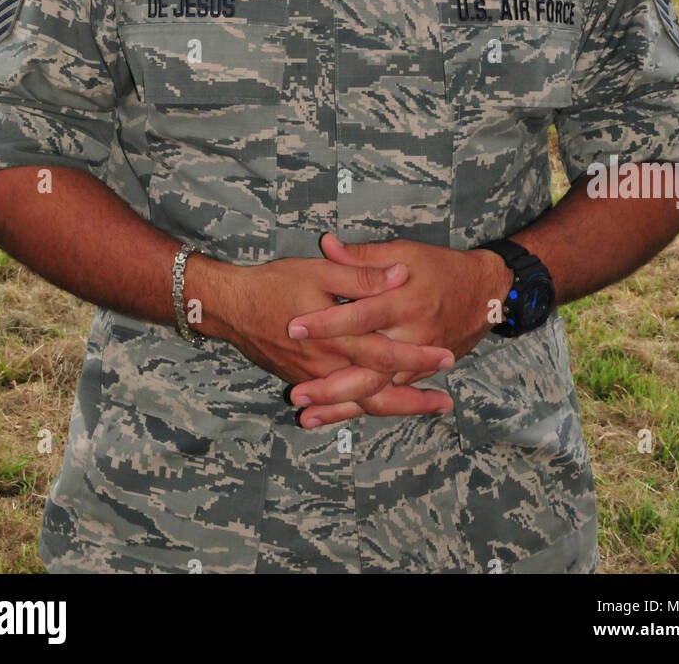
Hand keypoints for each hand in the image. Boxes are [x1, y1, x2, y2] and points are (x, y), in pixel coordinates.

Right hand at [207, 254, 456, 420]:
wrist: (230, 307)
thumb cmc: (275, 283)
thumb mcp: (321, 270)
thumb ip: (362, 276)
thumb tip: (400, 275)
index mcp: (337, 336)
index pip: (387, 352)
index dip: (419, 357)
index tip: (448, 357)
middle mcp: (327, 365)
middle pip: (379, 391)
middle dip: (415, 397)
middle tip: (446, 402)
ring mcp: (314, 378)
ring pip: (361, 403)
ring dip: (395, 406)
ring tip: (425, 408)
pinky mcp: (303, 380)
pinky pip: (340, 402)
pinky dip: (364, 408)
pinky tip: (383, 406)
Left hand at [284, 235, 508, 425]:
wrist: (486, 293)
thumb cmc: (442, 267)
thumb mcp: (405, 251)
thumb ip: (363, 256)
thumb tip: (326, 244)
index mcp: (404, 302)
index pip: (361, 316)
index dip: (328, 323)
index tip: (295, 327)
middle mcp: (411, 336)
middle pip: (368, 367)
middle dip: (331, 384)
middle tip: (296, 393)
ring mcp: (418, 360)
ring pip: (378, 391)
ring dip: (342, 406)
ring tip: (307, 415)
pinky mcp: (420, 374)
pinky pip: (390, 397)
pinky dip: (362, 409)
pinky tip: (334, 417)